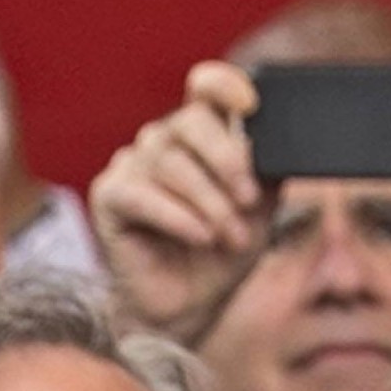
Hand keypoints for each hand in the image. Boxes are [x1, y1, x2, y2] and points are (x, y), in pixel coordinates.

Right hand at [89, 60, 269, 341]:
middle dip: (227, 162)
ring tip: (231, 237)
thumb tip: (281, 143)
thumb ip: (268, 170)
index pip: (206, 89)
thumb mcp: (262, 208)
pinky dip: (178, 217)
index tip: (250, 104)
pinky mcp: (109, 195)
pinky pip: (142, 194)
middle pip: (191, 122)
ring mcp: (132, 164)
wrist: (192, 304)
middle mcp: (163, 140)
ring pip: (171, 163)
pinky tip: (201, 236)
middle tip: (250, 200)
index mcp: (202, 135)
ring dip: (210, 204)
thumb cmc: (225, 250)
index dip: (224, 85)